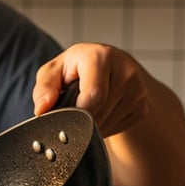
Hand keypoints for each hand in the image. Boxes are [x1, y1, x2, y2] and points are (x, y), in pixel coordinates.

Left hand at [32, 43, 150, 137]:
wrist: (110, 68)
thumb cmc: (76, 69)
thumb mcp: (54, 71)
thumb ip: (44, 88)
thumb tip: (42, 109)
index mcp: (101, 57)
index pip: (94, 95)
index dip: (78, 113)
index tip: (68, 118)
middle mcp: (125, 71)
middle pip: (99, 113)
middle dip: (80, 120)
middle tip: (71, 114)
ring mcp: (138, 90)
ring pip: (107, 124)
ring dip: (90, 126)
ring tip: (85, 111)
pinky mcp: (142, 107)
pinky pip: (117, 128)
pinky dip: (103, 128)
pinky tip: (99, 114)